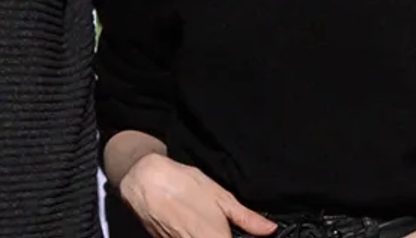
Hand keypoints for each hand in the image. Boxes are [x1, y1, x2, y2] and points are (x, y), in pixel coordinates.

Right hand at [118, 152, 277, 237]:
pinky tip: (194, 227)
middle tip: (223, 228)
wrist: (145, 182)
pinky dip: (191, 237)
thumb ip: (246, 218)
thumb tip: (270, 230)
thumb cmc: (185, 185)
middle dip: (221, 236)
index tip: (241, 235)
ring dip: (208, 235)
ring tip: (208, 225)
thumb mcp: (221, 197)